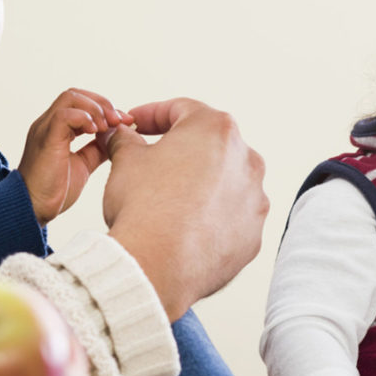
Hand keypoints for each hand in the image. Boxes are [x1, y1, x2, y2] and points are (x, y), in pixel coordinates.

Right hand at [18, 88, 131, 223]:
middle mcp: (47, 124)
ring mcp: (45, 129)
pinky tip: (95, 131)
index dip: (104, 107)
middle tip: (119, 120)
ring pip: (70, 98)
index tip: (125, 121)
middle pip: (76, 94)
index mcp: (55, 128)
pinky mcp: (46, 139)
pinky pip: (63, 115)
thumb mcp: (82, 165)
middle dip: (102, 103)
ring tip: (107, 126)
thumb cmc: (53, 191)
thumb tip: (114, 138)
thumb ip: (95, 149)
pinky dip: (83, 118)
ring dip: (95, 109)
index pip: (80, 102)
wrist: (33, 209)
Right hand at [98, 98, 268, 320]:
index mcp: (215, 129)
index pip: (180, 110)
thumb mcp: (125, 160)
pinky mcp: (253, 233)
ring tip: (168, 203)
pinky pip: (230, 218)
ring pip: (224, 183)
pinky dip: (210, 219)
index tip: (134, 126)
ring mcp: (255, 199)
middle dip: (180, 152)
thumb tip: (120, 136)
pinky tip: (184, 230)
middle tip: (150, 163)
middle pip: (208, 147)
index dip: (150, 115)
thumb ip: (125, 140)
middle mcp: (246, 159)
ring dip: (199, 187)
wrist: (156, 265)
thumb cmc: (143, 207)